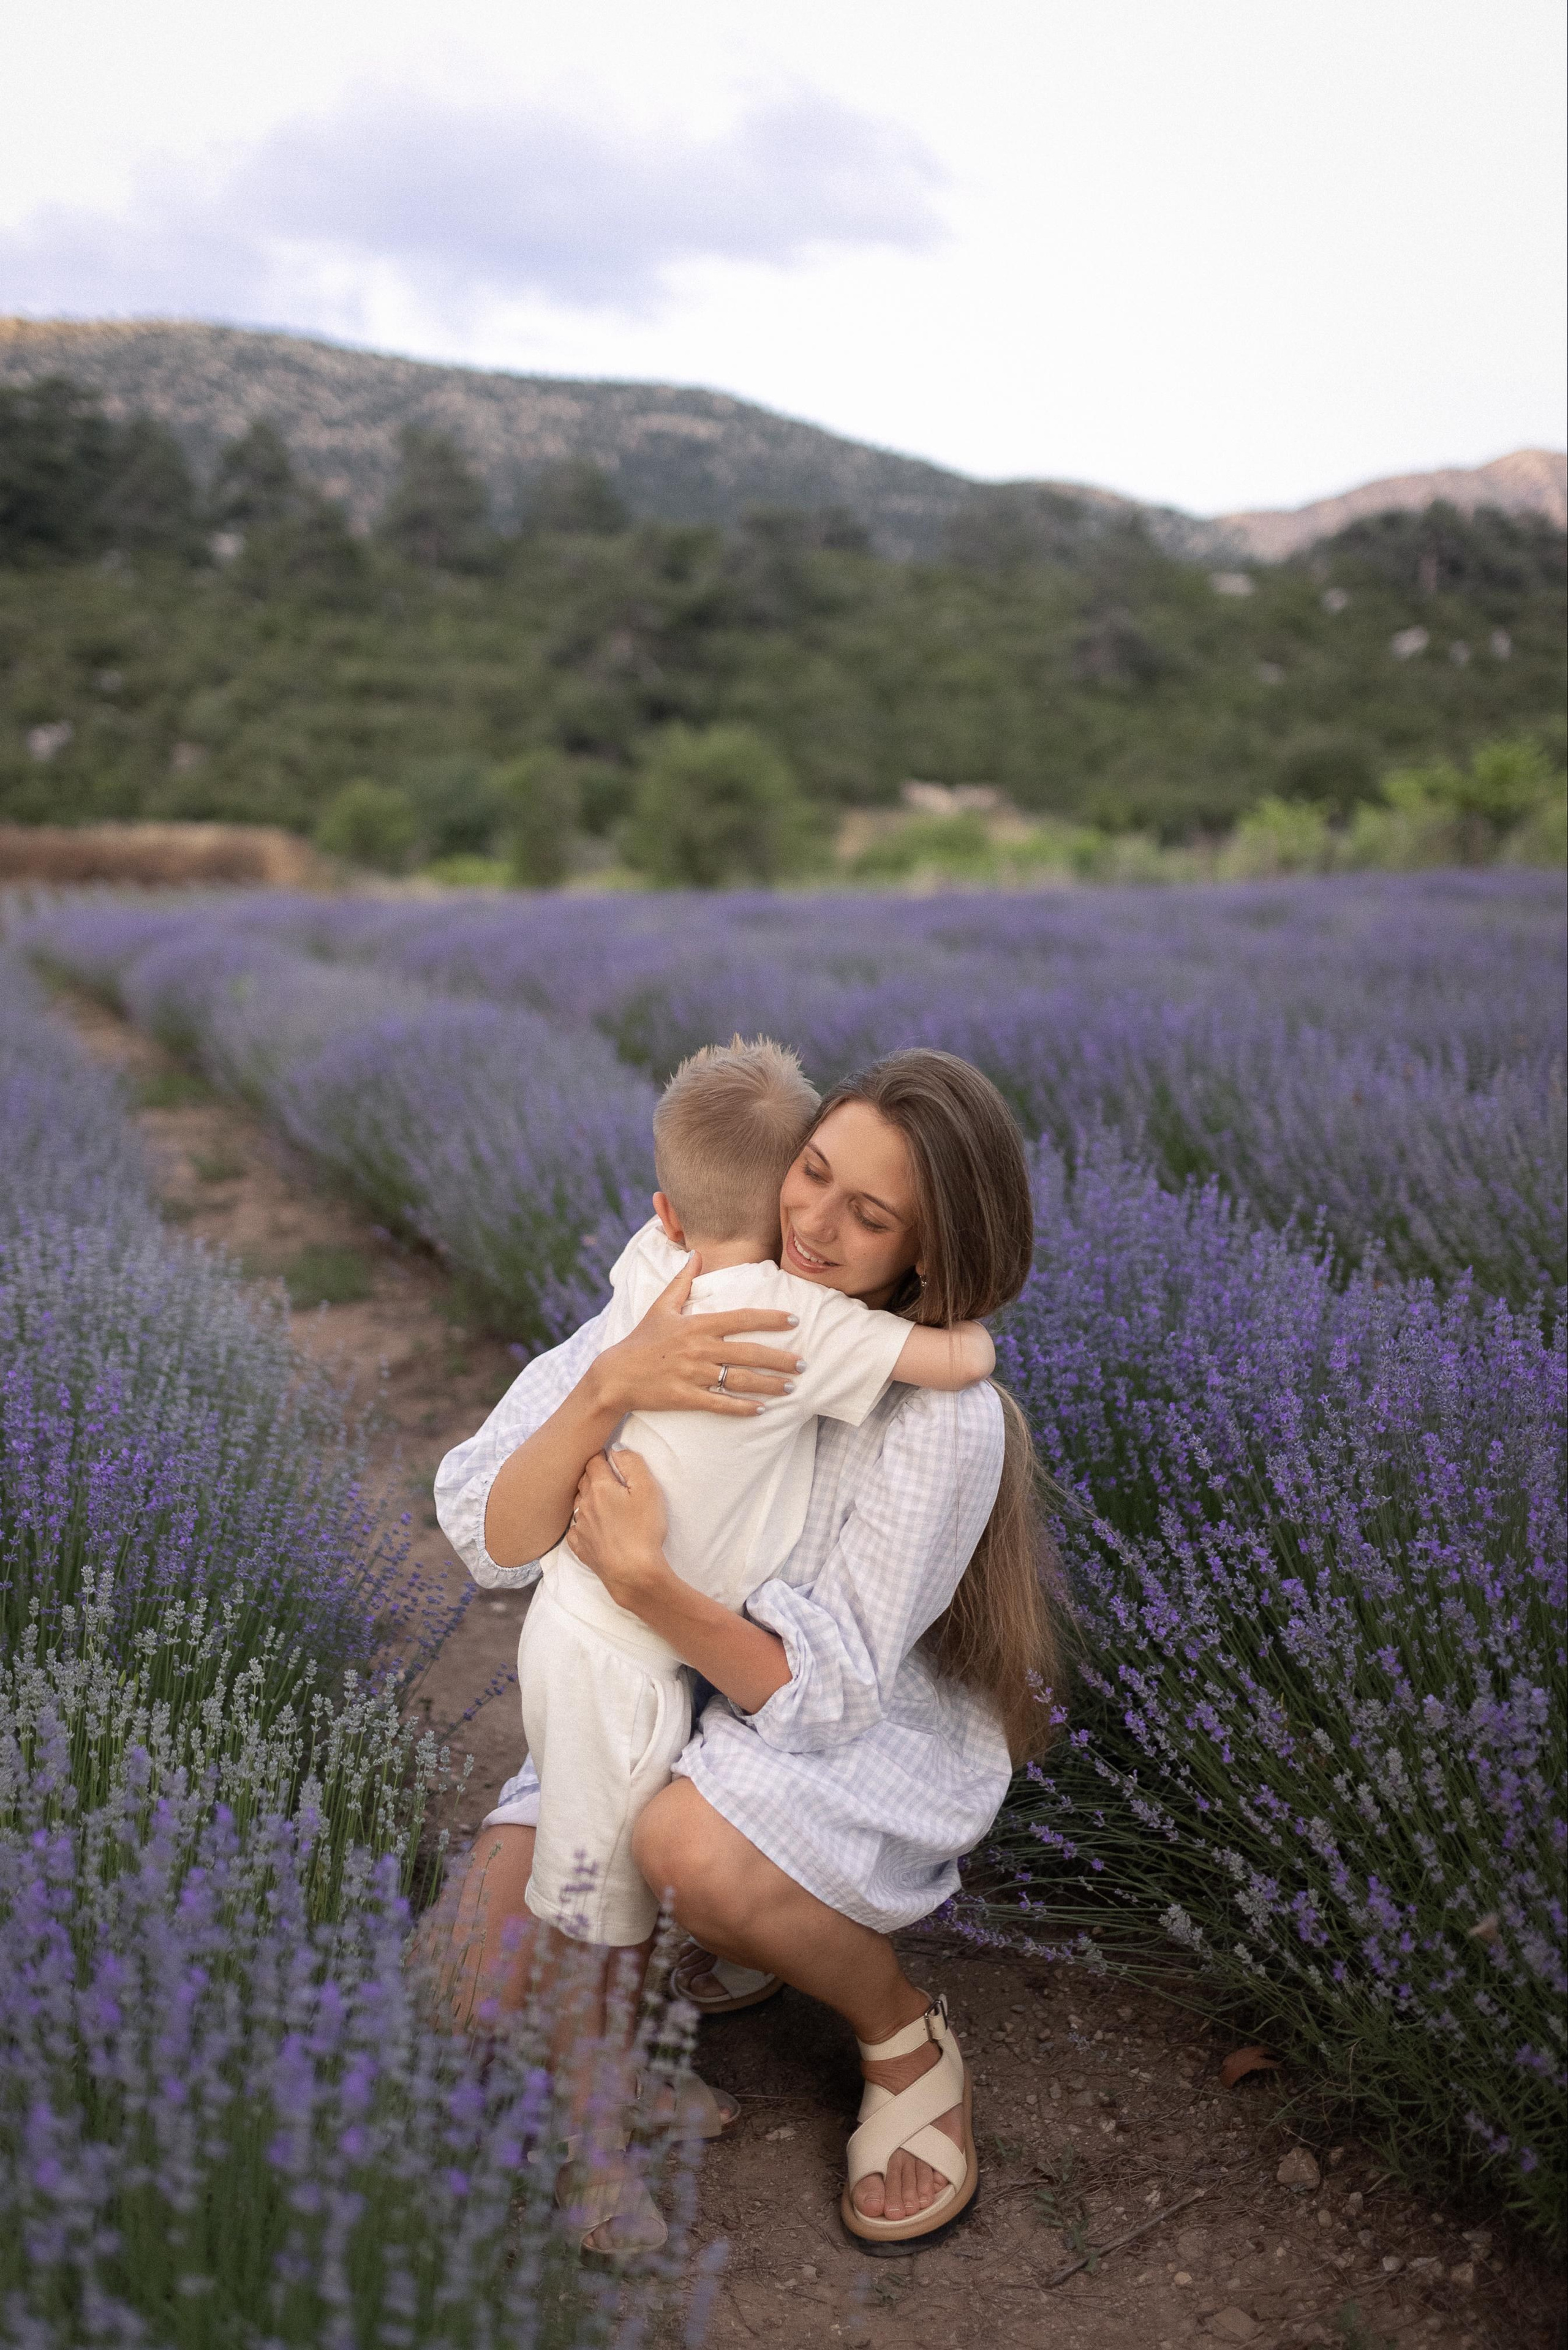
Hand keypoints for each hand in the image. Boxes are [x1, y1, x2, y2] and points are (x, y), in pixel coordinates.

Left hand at [569, 1450, 671, 1610]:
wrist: (632, 1572)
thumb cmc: (643, 1529)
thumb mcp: (647, 1489)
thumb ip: (631, 1463)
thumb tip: (615, 1449)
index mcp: (600, 1487)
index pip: (594, 1461)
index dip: (603, 1456)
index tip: (611, 1459)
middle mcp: (584, 1503)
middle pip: (583, 1479)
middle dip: (594, 1475)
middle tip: (609, 1477)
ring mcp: (580, 1526)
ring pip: (578, 1502)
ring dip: (588, 1497)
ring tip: (602, 1501)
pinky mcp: (580, 1546)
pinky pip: (576, 1527)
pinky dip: (582, 1521)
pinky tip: (592, 1525)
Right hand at [590, 1255, 802, 1418]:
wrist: (615, 1374)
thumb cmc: (642, 1339)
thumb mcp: (661, 1306)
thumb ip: (682, 1281)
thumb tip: (696, 1255)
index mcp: (697, 1325)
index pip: (741, 1318)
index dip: (770, 1318)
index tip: (793, 1320)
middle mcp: (699, 1349)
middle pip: (748, 1353)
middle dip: (779, 1359)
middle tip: (802, 1363)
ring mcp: (693, 1375)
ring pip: (739, 1380)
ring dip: (768, 1384)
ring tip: (790, 1387)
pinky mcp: (686, 1398)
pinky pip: (720, 1404)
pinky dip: (742, 1408)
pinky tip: (761, 1410)